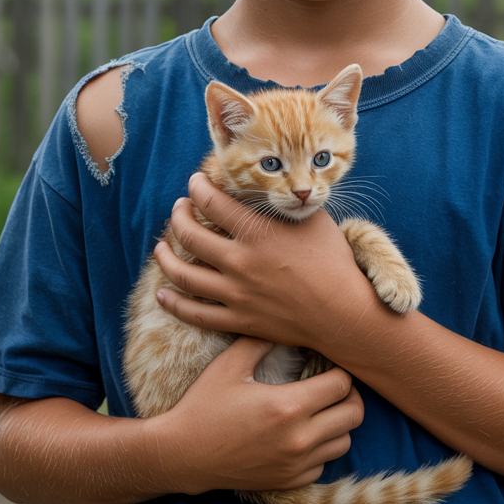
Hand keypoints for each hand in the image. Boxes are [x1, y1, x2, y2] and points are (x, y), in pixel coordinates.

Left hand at [154, 173, 378, 348]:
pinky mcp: (238, 320)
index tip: (194, 183)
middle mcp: (240, 261)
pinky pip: (195, 314)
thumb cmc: (333, 261)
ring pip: (184, 274)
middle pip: (190, 235)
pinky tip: (163, 292)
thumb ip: (284, 201)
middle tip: (179, 209)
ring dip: (166, 258)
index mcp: (257, 232)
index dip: (197, 187)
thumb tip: (266, 188)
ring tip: (160, 248)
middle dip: (178, 216)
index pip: (212, 202)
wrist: (343, 313)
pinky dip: (174, 302)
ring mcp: (236, 294)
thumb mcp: (313, 218)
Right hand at [165, 335, 363, 493]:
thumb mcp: (230, 364)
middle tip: (332, 385)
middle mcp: (298, 439)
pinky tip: (303, 433)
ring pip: (344, 442)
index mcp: (287, 406)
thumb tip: (284, 324)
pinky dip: (321, 448)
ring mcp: (295, 464)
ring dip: (338, 423)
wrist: (182, 454)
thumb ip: (261, 339)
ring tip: (320, 408)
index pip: (341, 385)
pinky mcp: (289, 482)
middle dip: (348, 396)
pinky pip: (324, 464)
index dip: (339, 371)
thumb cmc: (204, 405)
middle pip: (353, 415)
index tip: (327, 365)